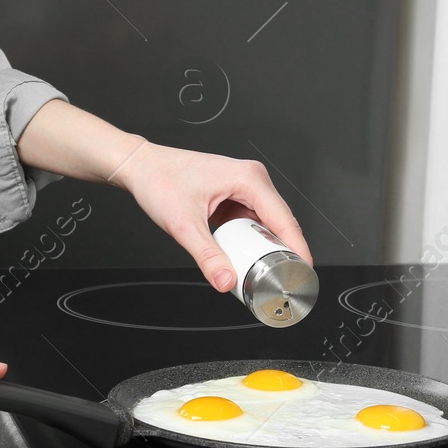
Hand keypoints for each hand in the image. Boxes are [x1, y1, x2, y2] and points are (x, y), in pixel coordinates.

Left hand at [112, 142, 312, 291]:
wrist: (142, 167)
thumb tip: (225, 280)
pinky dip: (253, 239)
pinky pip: (254, 220)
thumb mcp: (184, 225)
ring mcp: (245, 185)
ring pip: (268, 222)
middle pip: (280, 221)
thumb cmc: (160, 181)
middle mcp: (251, 178)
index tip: (305, 270)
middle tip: (283, 278)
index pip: (284, 219)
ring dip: (267, 246)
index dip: (298, 248)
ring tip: (267, 271)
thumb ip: (207, 256)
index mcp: (247, 179)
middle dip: (284, 251)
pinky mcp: (236, 193)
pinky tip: (248, 255)